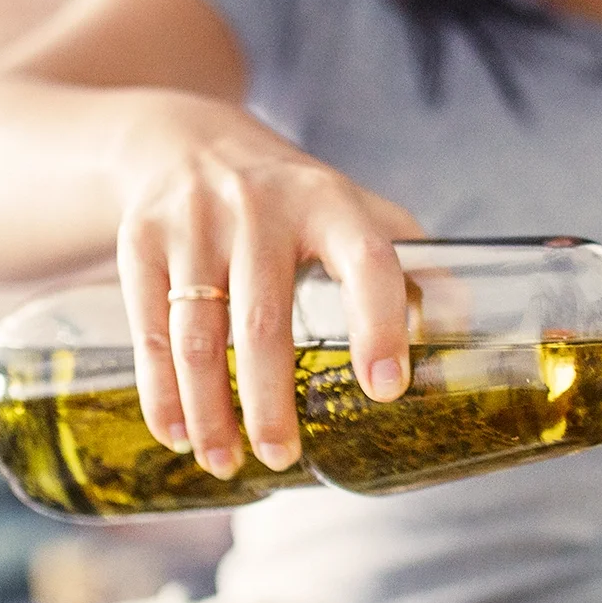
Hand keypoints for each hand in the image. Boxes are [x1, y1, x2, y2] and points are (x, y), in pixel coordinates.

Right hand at [114, 93, 423, 477]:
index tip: (384, 390)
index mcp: (330, 202)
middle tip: (283, 458)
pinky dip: (161, 390)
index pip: (366, 261)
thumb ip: (411, 263)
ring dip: (209, 410)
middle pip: (264, 321)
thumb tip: (460, 327)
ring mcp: (194, 223)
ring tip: (226, 462)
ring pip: (198, 334)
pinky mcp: (141, 240)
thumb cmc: (290, 196)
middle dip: (270, 401)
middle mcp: (260, 208)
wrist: (184, 140)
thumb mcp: (354, 208)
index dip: (379, 324)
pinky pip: (149, 328)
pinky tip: (176, 431)